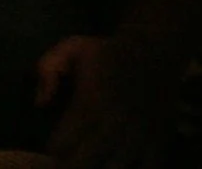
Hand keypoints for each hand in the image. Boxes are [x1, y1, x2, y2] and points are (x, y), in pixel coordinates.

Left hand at [38, 32, 183, 167]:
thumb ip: (47, 68)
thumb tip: (41, 103)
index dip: (52, 149)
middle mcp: (115, 123)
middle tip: (72, 155)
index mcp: (91, 103)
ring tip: (96, 158)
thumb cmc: (110, 52)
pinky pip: (148, 167)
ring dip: (101, 166)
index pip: (58, 146)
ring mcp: (140, 134)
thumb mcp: (72, 47)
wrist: (158, 45)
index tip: (55, 143)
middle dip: (71, 164)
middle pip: (81, 165)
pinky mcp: (161, 138)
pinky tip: (124, 162)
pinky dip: (134, 168)